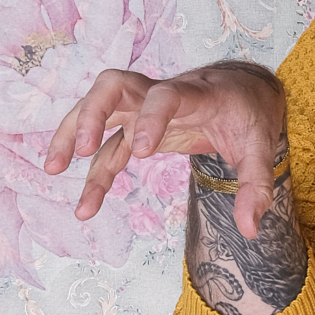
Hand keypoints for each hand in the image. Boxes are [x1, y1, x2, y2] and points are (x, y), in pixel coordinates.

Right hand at [42, 63, 287, 232]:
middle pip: (114, 85)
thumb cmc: (250, 116)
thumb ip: (256, 186)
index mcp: (196, 94)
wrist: (243, 92)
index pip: (166, 94)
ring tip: (52, 169)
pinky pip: (107, 146)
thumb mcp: (262, 148)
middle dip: (92, 114)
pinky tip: (85, 206)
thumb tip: (249, 229)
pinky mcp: (136, 127)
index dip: (151, 117)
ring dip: (72, 133)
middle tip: (83, 151)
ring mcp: (143, 108)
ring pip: (97, 109)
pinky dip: (93, 172)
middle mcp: (160, 93)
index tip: (141, 152)